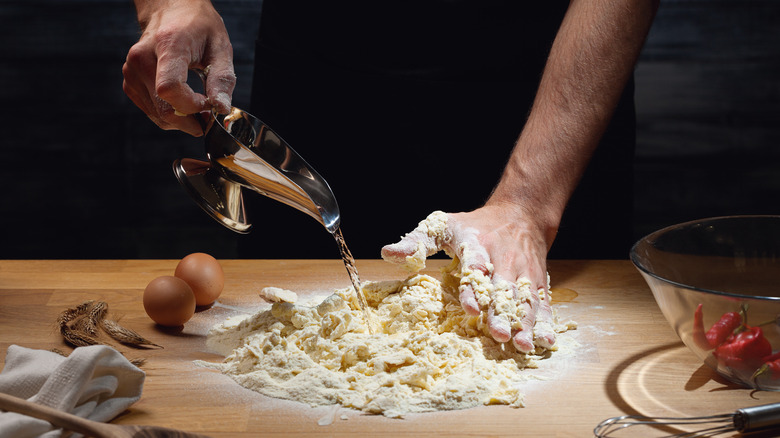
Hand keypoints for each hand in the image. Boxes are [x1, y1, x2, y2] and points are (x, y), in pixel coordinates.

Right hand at [122, 0, 235, 135]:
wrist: (171, 11)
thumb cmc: (197, 26)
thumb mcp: (220, 46)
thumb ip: (222, 79)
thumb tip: (220, 107)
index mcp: (167, 45)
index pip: (169, 88)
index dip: (191, 105)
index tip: (207, 104)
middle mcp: (142, 58)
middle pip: (163, 108)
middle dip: (190, 120)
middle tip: (208, 117)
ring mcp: (131, 70)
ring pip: (157, 114)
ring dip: (181, 119)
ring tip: (197, 105)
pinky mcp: (129, 81)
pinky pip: (151, 111)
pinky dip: (169, 114)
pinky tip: (182, 101)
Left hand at [381, 207, 556, 352]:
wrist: (521, 213)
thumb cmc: (474, 225)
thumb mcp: (441, 225)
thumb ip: (416, 242)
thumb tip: (388, 253)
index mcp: (477, 243)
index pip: (475, 265)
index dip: (473, 287)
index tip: (470, 307)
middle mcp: (503, 258)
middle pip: (502, 288)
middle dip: (501, 312)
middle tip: (498, 334)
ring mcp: (522, 271)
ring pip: (525, 299)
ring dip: (524, 323)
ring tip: (521, 345)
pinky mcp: (536, 281)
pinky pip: (542, 302)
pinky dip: (545, 322)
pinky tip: (545, 341)